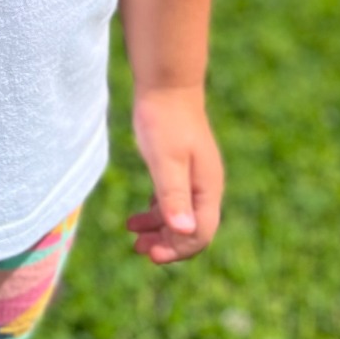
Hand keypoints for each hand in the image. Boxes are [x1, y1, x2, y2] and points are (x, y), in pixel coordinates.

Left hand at [127, 85, 223, 264]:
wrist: (165, 85)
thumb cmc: (164, 120)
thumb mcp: (165, 159)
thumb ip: (173, 194)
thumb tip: (183, 231)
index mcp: (207, 188)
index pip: (200, 233)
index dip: (177, 248)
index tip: (150, 253)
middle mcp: (206, 186)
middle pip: (192, 229)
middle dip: (167, 243)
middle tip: (138, 249)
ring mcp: (195, 176)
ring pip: (181, 215)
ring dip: (159, 229)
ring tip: (133, 234)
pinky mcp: (182, 167)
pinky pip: (174, 200)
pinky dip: (157, 211)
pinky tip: (139, 215)